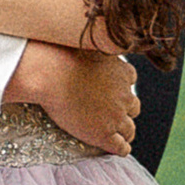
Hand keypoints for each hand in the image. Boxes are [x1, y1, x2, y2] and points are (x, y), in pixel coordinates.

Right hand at [13, 39, 138, 155]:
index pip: (130, 80)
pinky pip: (121, 147)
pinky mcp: (105, 134)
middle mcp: (123, 94)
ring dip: (124, 131)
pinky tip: (114, 148)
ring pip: (130, 128)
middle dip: (124, 109)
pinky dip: (120, 148)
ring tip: (116, 134)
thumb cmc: (61, 55)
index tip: (111, 90)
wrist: (50, 74)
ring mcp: (116, 116)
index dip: (121, 87)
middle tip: (111, 112)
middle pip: (134, 106)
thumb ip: (95, 46)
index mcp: (121, 72)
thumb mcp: (86, 43)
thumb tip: (91, 36)